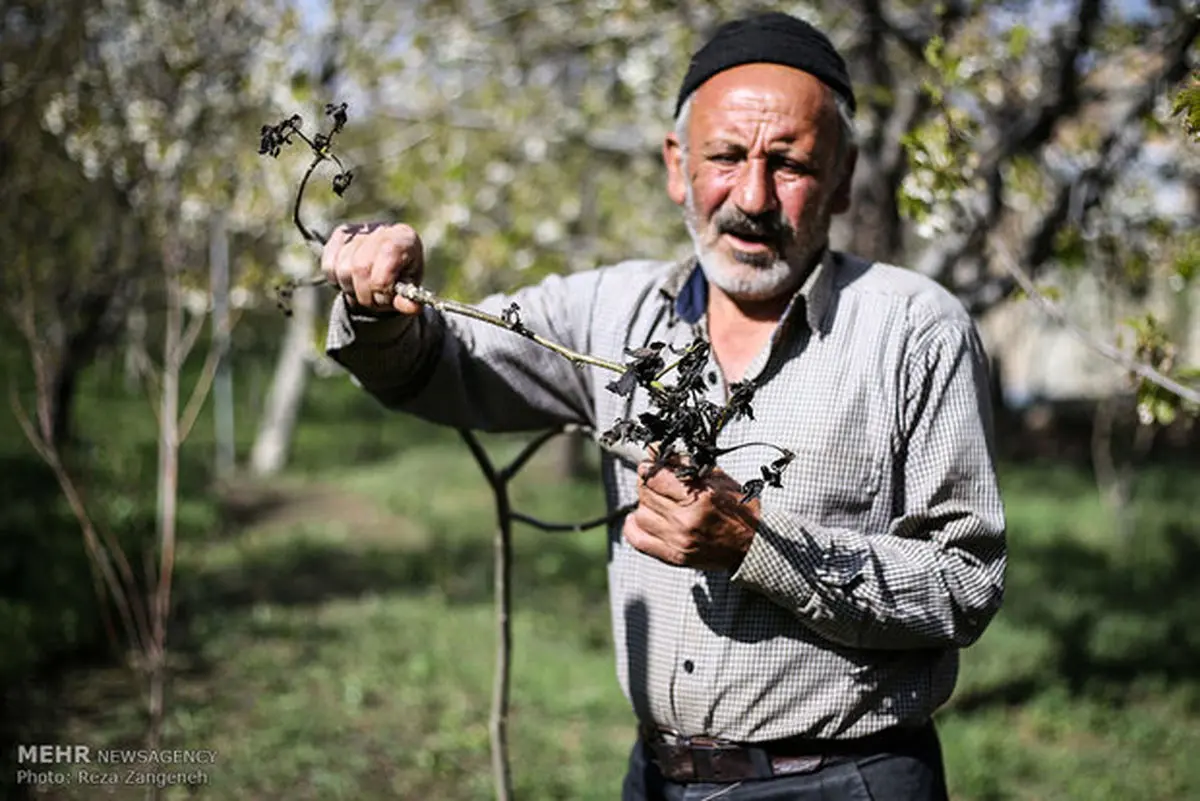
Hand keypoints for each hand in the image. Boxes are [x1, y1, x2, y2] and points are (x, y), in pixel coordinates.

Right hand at [321, 222, 424, 314]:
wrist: (388, 264)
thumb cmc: (401, 277)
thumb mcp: (409, 289)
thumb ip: (409, 298)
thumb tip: (413, 308)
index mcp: (404, 238)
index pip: (386, 256)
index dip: (382, 285)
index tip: (385, 298)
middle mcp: (381, 229)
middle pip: (361, 267)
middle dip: (366, 294)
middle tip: (374, 300)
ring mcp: (358, 230)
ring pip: (343, 270)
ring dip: (351, 289)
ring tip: (365, 290)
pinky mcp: (339, 235)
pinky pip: (329, 266)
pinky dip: (337, 282)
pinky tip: (352, 281)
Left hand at [623, 459, 760, 570]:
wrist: (752, 544)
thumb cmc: (738, 508)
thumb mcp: (717, 478)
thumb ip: (684, 465)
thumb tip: (654, 451)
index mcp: (699, 498)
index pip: (655, 476)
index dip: (650, 466)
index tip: (652, 462)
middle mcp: (685, 521)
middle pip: (645, 493)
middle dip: (648, 482)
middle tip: (657, 481)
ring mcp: (678, 541)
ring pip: (640, 514)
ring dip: (645, 504)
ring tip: (658, 501)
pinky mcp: (673, 556)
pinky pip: (638, 539)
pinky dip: (634, 526)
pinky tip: (642, 518)